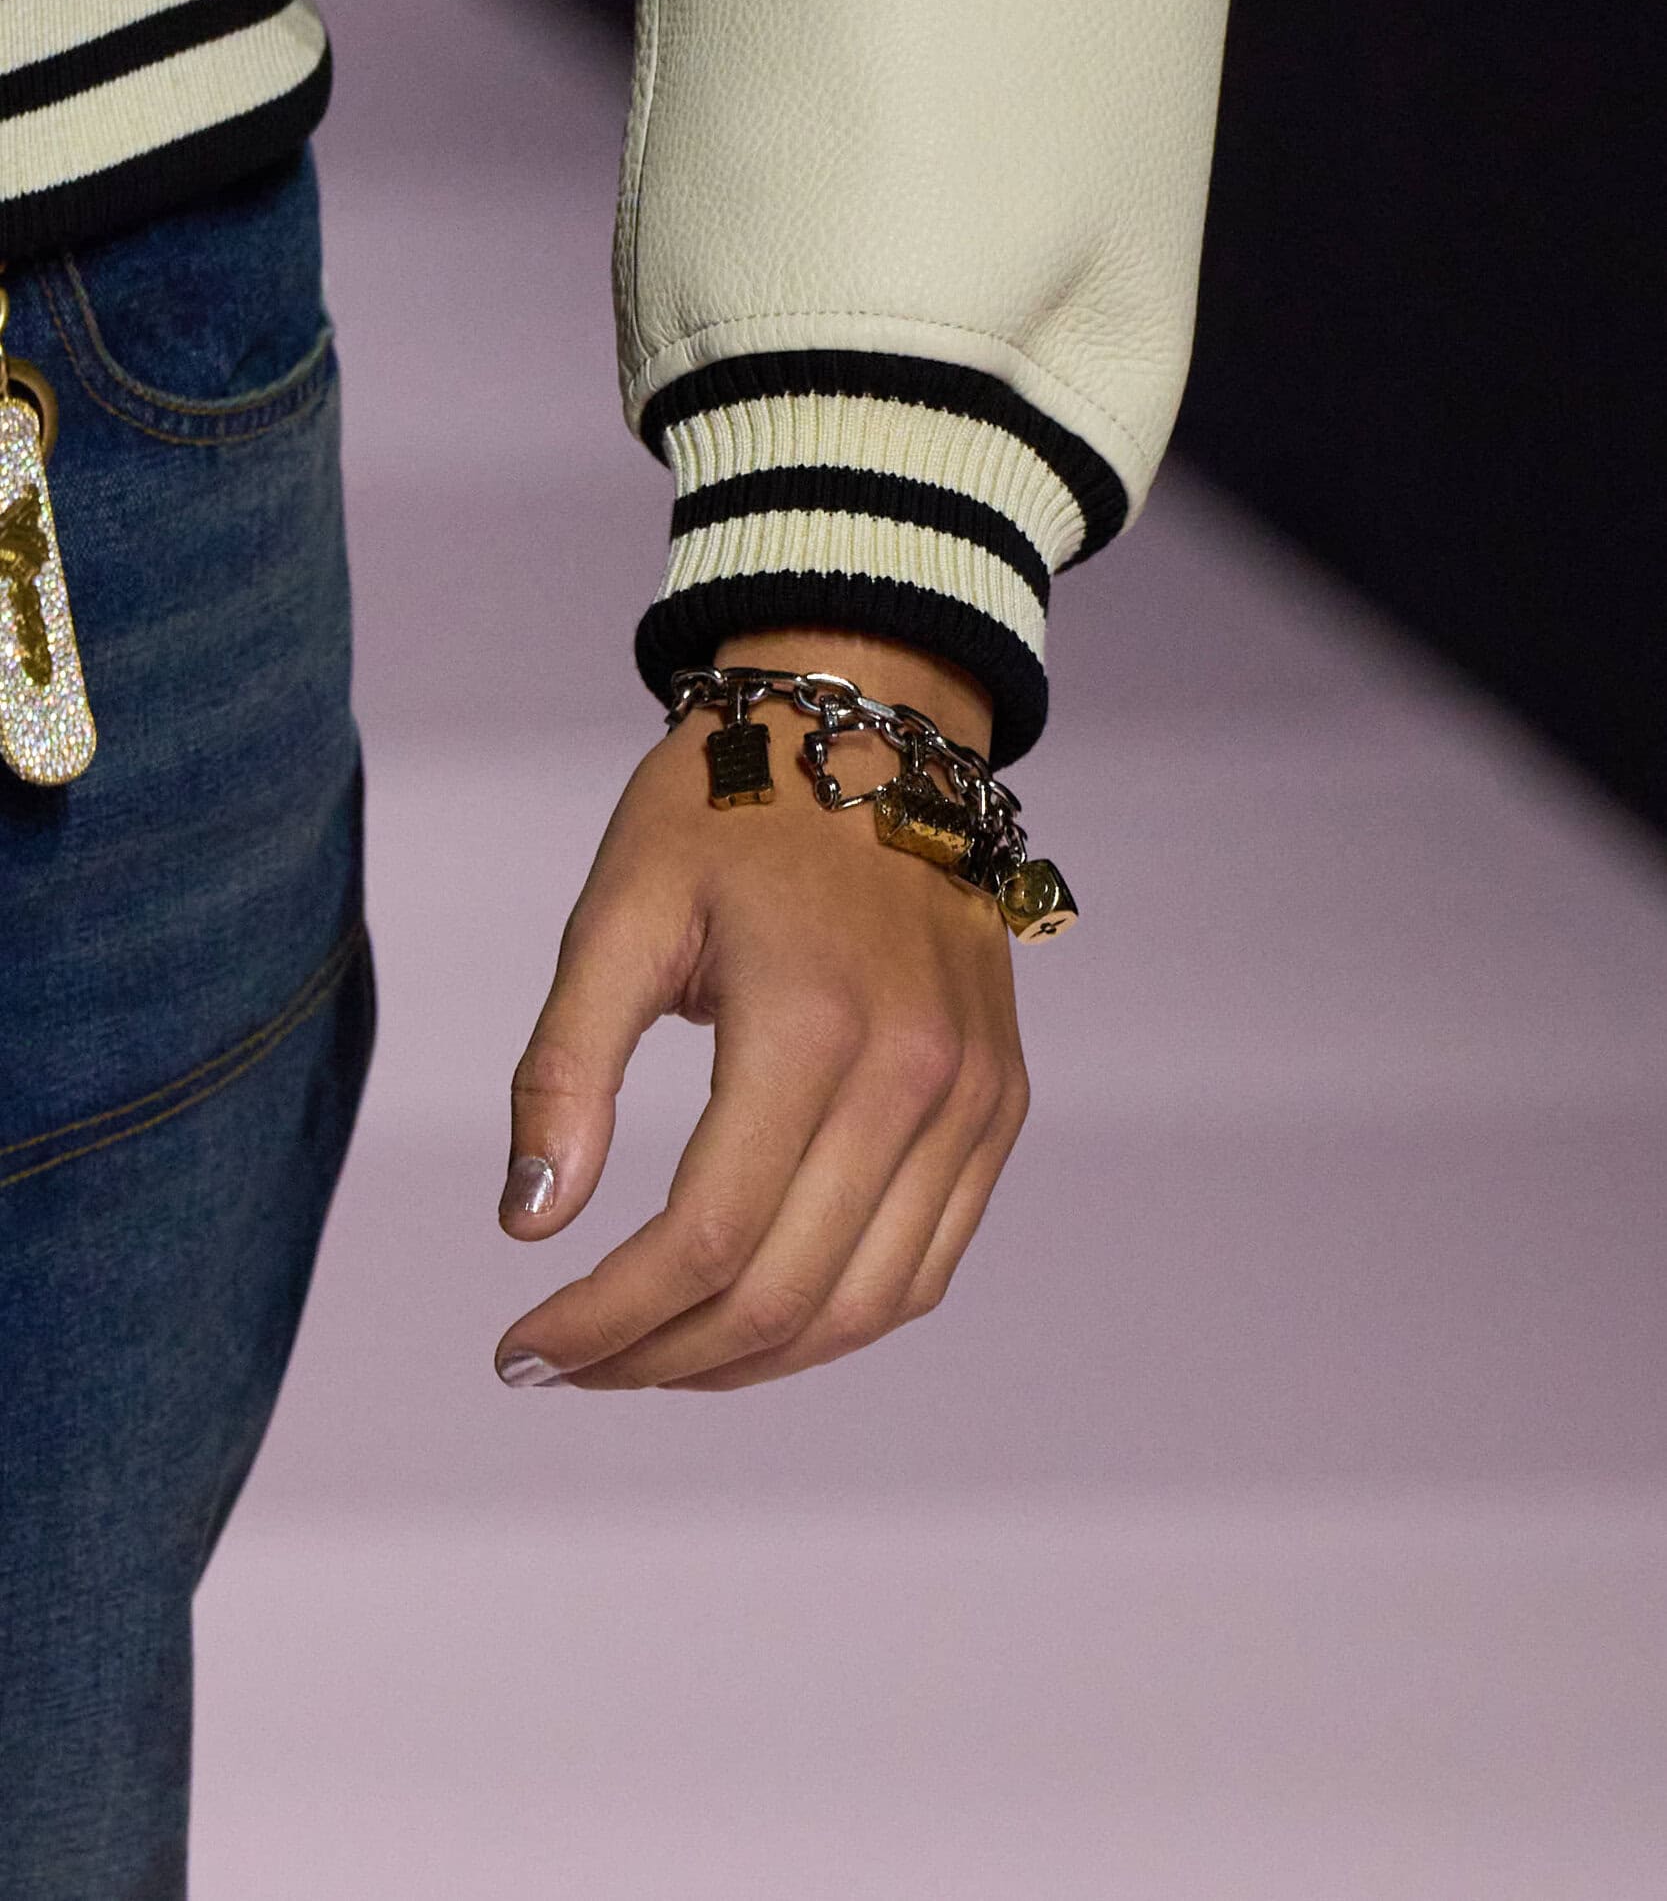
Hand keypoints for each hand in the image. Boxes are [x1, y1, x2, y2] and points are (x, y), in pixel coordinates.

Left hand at [493, 627, 1030, 1391]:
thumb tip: (529, 1224)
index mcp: (814, 1024)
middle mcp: (915, 1076)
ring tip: (646, 1356)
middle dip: (656, 1358)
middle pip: (784, 1296)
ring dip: (744, 1362)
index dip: (605, 1320)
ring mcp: (973, 1098)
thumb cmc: (728, 814)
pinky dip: (836, 1320)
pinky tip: (750, 1317)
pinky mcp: (997, 1104)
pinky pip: (927, 1264)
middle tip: (563, 1364)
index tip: (520, 1350)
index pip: (705, 1240)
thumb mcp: (619, 913)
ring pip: (864, 1307)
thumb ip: (565, 1068)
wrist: (877, 734)